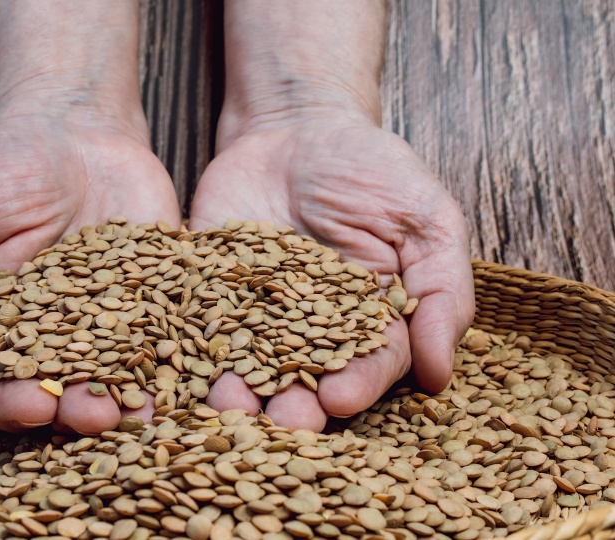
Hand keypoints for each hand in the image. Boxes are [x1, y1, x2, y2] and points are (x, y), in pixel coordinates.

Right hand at [0, 96, 178, 432]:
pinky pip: (169, 334)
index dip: (9, 402)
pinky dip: (178, 357)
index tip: (31, 407)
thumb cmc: (0, 169)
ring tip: (146, 414)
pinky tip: (189, 373)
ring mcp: (111, 321)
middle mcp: (56, 337)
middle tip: (96, 419)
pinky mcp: (158, 298)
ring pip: (119, 373)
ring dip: (131, 399)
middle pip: (63, 389)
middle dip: (77, 410)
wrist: (74, 127)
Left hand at [189, 111, 474, 430]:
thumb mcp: (425, 217)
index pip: (369, 364)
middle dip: (294, 403)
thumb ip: (441, 290)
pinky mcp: (210, 291)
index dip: (357, 384)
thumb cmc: (370, 169)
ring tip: (228, 407)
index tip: (339, 400)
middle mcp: (311, 328)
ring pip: (248, 364)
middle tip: (282, 421)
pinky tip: (181, 370)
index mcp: (370, 319)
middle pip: (305, 378)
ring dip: (239, 390)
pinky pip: (199, 325)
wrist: (296, 125)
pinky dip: (190, 349)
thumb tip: (441, 374)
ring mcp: (256, 312)